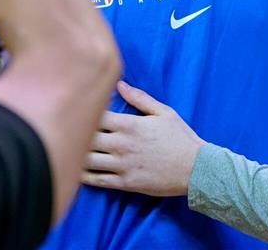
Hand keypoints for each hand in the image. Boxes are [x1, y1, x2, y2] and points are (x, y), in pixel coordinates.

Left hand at [81, 81, 204, 196]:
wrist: (196, 168)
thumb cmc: (180, 138)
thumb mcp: (164, 112)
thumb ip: (139, 98)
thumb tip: (119, 84)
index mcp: (129, 124)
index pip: (94, 114)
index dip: (84, 111)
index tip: (81, 110)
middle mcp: (122, 144)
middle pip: (85, 137)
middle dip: (76, 132)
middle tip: (71, 129)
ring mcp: (122, 165)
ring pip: (86, 160)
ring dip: (76, 154)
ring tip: (72, 150)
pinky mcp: (125, 183)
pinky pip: (96, 181)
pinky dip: (83, 176)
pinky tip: (78, 170)